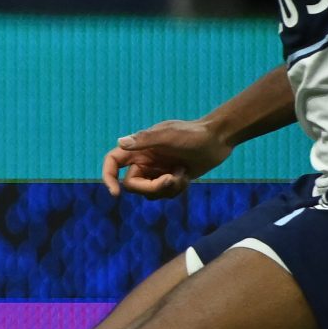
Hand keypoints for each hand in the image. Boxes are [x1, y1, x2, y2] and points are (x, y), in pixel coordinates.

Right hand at [102, 117, 230, 198]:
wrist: (219, 139)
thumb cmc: (194, 134)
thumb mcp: (169, 135)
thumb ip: (144, 139)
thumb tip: (120, 142)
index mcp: (139, 148)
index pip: (113, 162)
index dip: (108, 177)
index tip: (115, 194)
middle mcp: (144, 160)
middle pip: (133, 184)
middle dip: (152, 186)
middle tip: (170, 180)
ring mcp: (157, 171)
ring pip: (150, 192)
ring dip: (167, 188)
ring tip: (182, 173)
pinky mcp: (171, 179)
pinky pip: (165, 194)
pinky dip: (176, 188)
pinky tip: (186, 175)